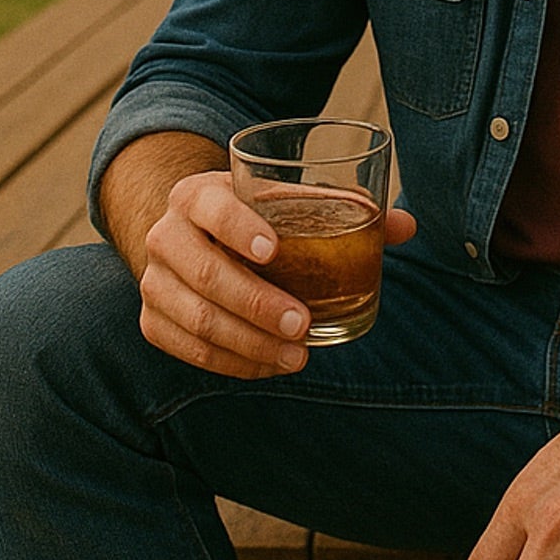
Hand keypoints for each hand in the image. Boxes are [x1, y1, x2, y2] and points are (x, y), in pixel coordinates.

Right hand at [138, 168, 415, 377]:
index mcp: (198, 194)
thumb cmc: (253, 215)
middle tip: (303, 324)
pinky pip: (186, 349)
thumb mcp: (284, 200)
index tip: (275, 250)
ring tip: (297, 355)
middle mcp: (166, 235)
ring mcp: (154, 281)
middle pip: (205, 273)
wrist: (191, 234)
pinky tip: (268, 366)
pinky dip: (230, 362)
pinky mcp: (152, 321)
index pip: (212, 207)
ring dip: (248, 342)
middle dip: (256, 303)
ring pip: (195, 319)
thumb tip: (407, 225)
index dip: (239, 228)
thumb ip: (342, 207)